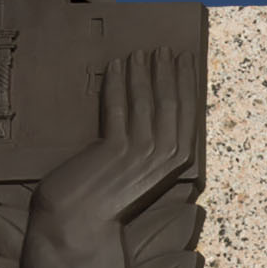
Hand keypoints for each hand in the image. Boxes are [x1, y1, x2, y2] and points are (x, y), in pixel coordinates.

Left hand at [31, 52, 192, 233]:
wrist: (78, 219)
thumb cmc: (109, 196)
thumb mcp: (142, 170)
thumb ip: (155, 144)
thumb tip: (158, 107)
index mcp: (178, 161)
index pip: (188, 111)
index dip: (186, 81)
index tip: (184, 58)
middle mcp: (164, 156)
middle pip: (170, 102)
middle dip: (166, 70)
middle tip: (161, 48)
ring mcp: (139, 152)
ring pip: (145, 100)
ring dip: (141, 72)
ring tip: (137, 53)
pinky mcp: (113, 149)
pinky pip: (117, 107)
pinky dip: (115, 83)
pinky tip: (114, 66)